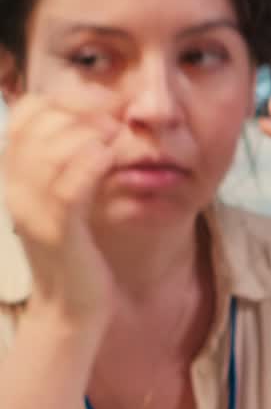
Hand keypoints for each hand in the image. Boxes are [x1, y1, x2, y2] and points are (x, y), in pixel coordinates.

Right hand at [1, 92, 121, 323]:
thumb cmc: (76, 250)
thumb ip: (69, 162)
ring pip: (52, 151)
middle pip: (38, 125)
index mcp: (14, 177)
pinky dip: (92, 163)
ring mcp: (33, 212)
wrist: (69, 310)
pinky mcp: (58, 234)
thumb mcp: (66, 199)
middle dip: (82, 111)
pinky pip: (69, 187)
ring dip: (91, 134)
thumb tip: (100, 120)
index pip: (24, 116)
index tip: (102, 103)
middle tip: (116, 118)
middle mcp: (16, 190)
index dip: (63, 99)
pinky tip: (111, 157)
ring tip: (118, 135)